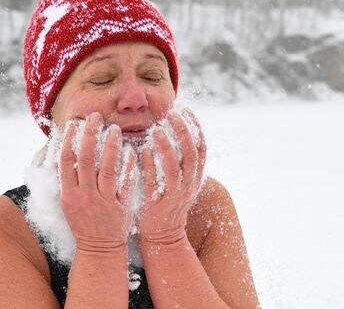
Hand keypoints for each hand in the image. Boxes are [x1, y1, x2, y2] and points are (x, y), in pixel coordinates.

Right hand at [59, 112, 136, 252]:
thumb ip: (67, 179)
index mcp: (69, 194)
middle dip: (89, 135)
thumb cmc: (84, 222)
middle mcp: (84, 196)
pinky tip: (131, 150)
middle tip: (96, 116)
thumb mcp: (69, 202)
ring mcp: (104, 202)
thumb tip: (62, 151)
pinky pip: (125, 184)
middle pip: (86, 160)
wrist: (99, 249)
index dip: (69, 140)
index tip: (74, 122)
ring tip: (114, 128)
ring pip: (107, 169)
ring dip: (110, 146)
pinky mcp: (121, 208)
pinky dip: (127, 166)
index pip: (66, 161)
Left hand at [137, 109, 205, 245]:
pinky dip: (151, 165)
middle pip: (191, 154)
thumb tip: (178, 130)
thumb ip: (180, 158)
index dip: (195, 126)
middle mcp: (188, 185)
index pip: (201, 147)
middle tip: (171, 113)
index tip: (185, 108)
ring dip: (167, 147)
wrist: (162, 235)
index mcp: (195, 176)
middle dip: (183, 131)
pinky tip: (143, 151)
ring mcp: (173, 195)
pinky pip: (155, 182)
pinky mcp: (157, 204)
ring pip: (174, 168)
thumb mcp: (181, 180)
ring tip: (157, 129)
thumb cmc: (168, 201)